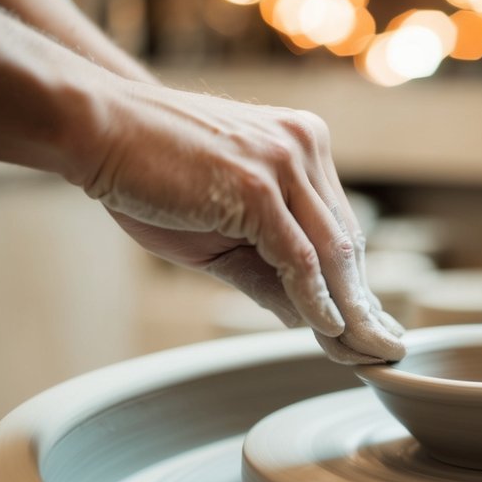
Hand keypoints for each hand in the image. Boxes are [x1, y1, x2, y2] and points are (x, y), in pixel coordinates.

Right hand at [76, 80, 403, 363]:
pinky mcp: (258, 185)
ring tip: (366, 351)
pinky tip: (330, 329)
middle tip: (385, 349)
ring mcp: (283, 162)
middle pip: (346, 241)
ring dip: (351, 310)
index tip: (371, 324)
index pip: (339, 228)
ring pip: (331, 251)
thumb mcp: (220, 235)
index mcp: (302, 147)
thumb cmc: (150, 176)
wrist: (96, 129)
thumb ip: (268, 273)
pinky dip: (317, 298)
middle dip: (364, 303)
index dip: (356, 283)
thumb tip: (309, 319)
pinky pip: (299, 256)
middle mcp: (304, 147)